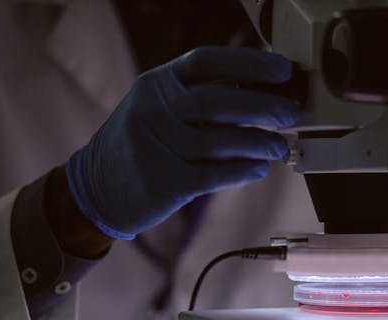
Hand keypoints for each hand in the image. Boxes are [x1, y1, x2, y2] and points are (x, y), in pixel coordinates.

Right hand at [66, 47, 298, 238]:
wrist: (96, 189)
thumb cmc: (142, 143)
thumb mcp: (157, 107)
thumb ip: (197, 97)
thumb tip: (261, 93)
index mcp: (156, 83)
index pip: (207, 61)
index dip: (249, 63)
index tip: (283, 70)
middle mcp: (153, 110)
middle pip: (217, 101)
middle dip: (262, 106)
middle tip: (291, 113)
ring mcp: (157, 146)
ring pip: (219, 142)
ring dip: (258, 143)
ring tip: (280, 146)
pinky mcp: (164, 182)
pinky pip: (213, 175)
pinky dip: (242, 171)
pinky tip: (259, 168)